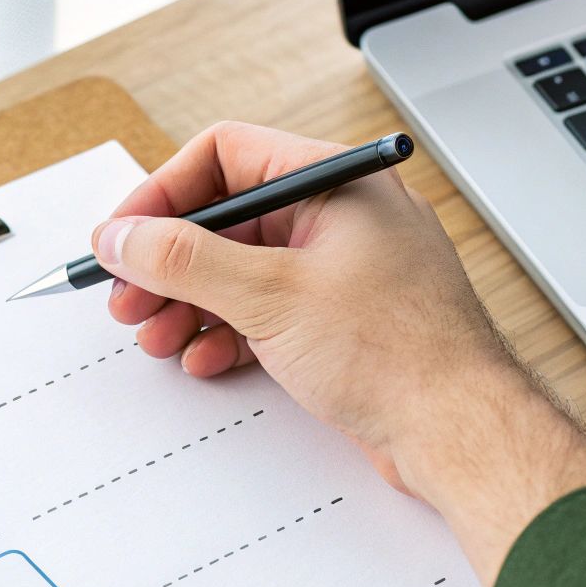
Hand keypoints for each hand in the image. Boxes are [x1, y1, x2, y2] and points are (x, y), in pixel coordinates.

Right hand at [94, 122, 585, 586]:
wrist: (461, 431)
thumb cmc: (400, 353)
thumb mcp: (269, 296)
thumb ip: (184, 260)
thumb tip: (124, 237)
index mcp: (335, 180)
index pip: (226, 155)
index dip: (164, 194)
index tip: (124, 236)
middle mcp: (341, 214)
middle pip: (228, 217)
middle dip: (170, 261)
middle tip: (128, 296)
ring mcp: (344, 268)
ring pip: (243, 269)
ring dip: (191, 302)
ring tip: (157, 336)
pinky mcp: (343, 319)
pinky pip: (268, 309)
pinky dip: (229, 330)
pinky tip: (205, 358)